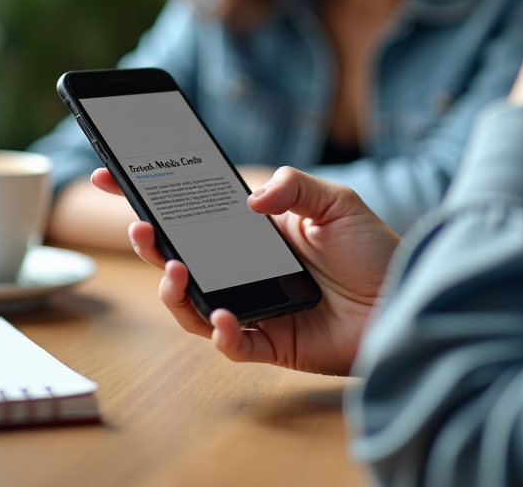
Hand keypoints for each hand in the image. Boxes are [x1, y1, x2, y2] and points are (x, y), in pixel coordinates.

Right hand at [91, 166, 400, 374]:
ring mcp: (254, 307)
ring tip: (175, 269)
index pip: (195, 213)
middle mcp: (247, 270)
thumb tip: (248, 200)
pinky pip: (230, 344)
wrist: (406, 299)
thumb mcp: (336, 202)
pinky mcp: (270, 343)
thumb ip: (293, 187)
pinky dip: (219, 334)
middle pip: (182, 258)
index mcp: (255, 232)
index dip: (155, 199)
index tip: (116, 178)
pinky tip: (222, 316)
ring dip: (173, 289)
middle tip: (139, 226)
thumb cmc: (374, 250)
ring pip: (192, 305)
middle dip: (151, 243)